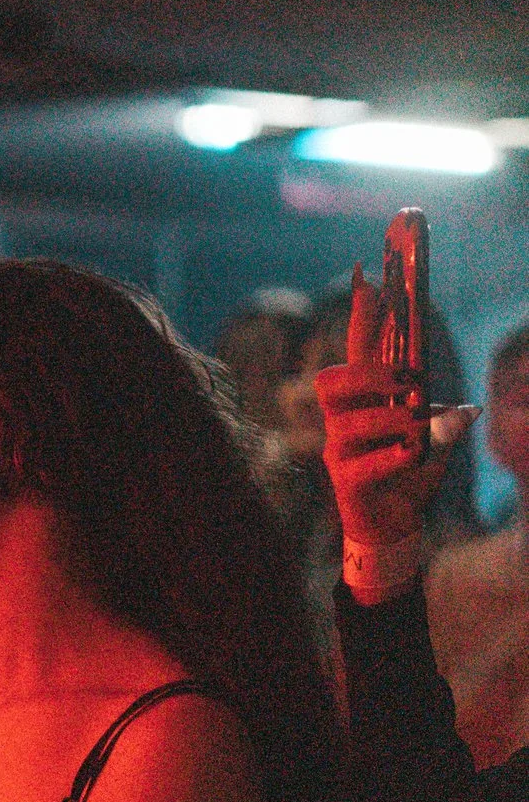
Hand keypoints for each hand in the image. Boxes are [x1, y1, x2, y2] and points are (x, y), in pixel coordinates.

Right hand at [316, 269, 476, 550]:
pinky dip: (396, 457)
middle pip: (333, 380)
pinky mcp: (346, 483)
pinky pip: (366, 463)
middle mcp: (344, 421)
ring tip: (417, 424)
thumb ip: (446, 425)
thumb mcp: (434, 444)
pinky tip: (412, 458)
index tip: (369, 271)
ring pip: (349, 419)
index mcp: (366, 402)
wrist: (392, 530)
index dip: (364, 313)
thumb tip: (467, 412)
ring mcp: (340, 451)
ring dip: (388, 418)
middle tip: (406, 381)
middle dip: (369, 375)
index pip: (361, 349)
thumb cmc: (408, 478)